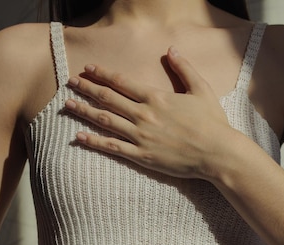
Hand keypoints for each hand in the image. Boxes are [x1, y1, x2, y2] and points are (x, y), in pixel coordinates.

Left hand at [64, 47, 230, 179]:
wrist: (216, 153)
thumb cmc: (212, 123)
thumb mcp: (201, 90)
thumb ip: (184, 69)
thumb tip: (171, 49)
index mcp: (156, 97)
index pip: (122, 82)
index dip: (103, 73)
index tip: (88, 68)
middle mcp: (144, 115)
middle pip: (108, 98)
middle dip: (87, 88)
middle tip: (69, 82)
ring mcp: (141, 137)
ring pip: (106, 120)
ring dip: (85, 112)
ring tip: (68, 105)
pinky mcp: (142, 156)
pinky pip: (113, 148)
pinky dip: (95, 142)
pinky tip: (80, 137)